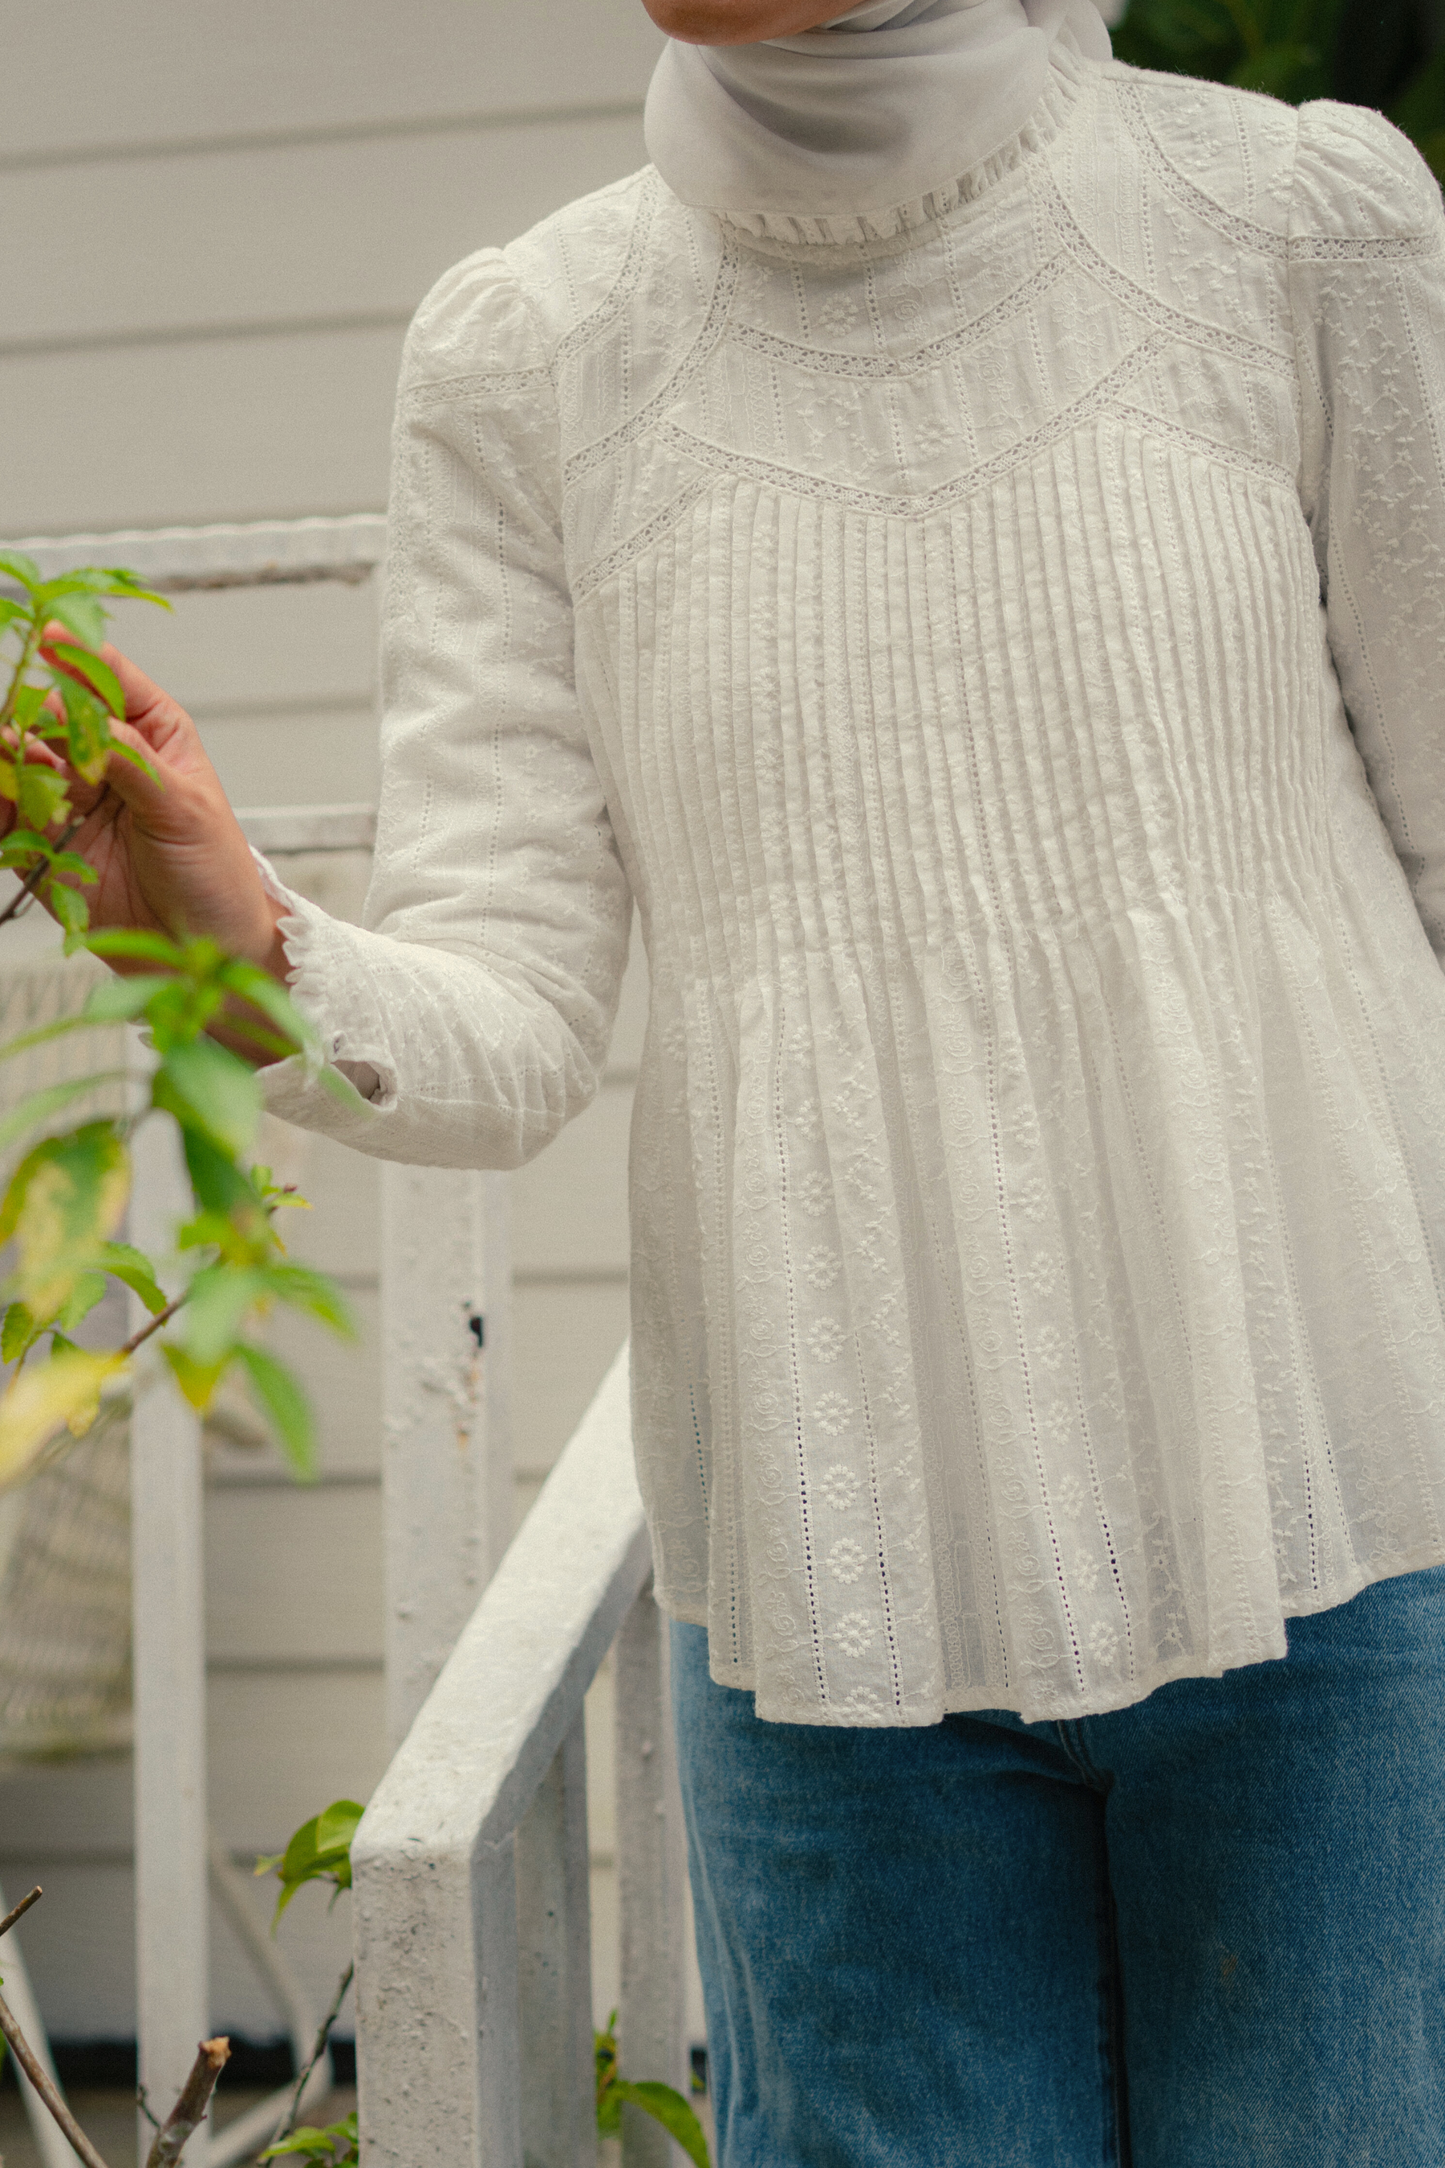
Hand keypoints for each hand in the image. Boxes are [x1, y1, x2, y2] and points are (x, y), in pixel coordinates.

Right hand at [10, 635, 290, 1045]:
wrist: (207, 951)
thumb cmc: (215, 874)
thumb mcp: (183, 808)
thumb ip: (129, 760)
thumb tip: (79, 717)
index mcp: (153, 736)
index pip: (108, 679)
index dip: (75, 654)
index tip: (44, 638)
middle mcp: (108, 760)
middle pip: (53, 715)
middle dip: (32, 712)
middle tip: (24, 726)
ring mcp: (74, 801)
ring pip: (22, 761)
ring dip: (9, 756)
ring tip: (10, 757)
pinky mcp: (47, 847)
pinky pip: (7, 818)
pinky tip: (1, 798)